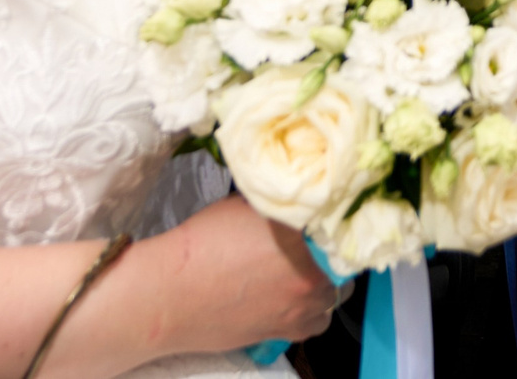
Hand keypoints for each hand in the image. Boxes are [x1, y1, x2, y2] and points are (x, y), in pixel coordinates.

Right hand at [0, 196, 344, 377]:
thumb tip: (305, 184)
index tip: (350, 205)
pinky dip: (311, 309)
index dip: (350, 212)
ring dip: (328, 278)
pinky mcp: (283, 332)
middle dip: (337, 246)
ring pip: (335, 292)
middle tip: (322, 235)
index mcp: (304, 235)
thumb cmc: (198, 247)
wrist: (166, 295)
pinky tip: (295, 295)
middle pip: (348, 259)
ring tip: (309, 265)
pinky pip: (316, 321)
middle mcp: (310, 275)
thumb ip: (283, 197)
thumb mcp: (247, 205)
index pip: (350, 222)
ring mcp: (299, 308)